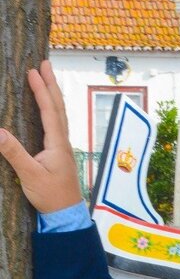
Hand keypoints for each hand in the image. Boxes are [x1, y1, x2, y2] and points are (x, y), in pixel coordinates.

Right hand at [0, 60, 82, 212]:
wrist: (66, 214)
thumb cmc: (50, 196)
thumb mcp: (29, 176)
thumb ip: (14, 154)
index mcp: (58, 144)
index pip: (49, 111)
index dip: (41, 90)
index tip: (33, 71)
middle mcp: (63, 142)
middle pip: (58, 108)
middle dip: (51, 85)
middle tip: (45, 64)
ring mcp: (63, 147)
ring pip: (59, 115)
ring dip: (53, 95)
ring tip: (47, 79)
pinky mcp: (59, 154)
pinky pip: (56, 125)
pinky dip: (52, 110)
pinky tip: (48, 110)